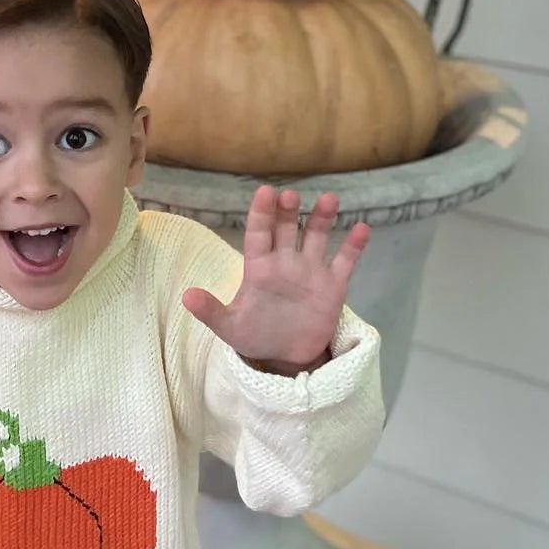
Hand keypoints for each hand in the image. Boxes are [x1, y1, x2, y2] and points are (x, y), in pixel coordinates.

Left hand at [182, 187, 368, 374]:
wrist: (286, 356)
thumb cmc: (256, 334)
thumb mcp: (230, 327)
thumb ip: (211, 311)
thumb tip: (186, 297)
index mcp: (260, 268)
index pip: (258, 234)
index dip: (261, 213)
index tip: (265, 193)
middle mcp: (286, 262)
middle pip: (287, 229)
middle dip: (288, 211)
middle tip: (289, 195)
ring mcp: (311, 271)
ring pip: (317, 236)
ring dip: (322, 218)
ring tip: (329, 199)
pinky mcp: (333, 285)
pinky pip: (345, 261)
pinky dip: (354, 246)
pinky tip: (362, 228)